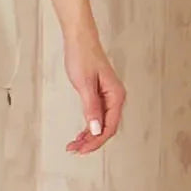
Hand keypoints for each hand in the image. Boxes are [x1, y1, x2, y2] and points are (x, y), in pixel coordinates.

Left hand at [62, 31, 123, 153]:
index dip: (97, 141)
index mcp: (116, 96)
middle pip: (106, 128)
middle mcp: (115, 98)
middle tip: (75, 150)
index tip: (83, 150)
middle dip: (91, 141)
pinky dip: (88, 126)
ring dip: (88, 136)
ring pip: (101, 123)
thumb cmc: (83, 56)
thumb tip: (95, 129)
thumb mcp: (84, 84)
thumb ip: (90, 107)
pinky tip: (80, 133)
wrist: (80, 39)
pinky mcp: (100, 94)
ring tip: (74, 145)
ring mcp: (108, 96)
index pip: (109, 127)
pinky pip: (97, 115)